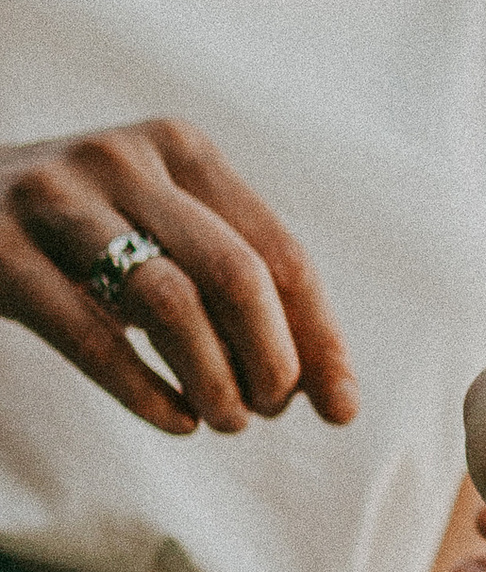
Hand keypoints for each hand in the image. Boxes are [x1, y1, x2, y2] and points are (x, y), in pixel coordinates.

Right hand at [0, 120, 358, 435]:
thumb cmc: (69, 231)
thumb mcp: (150, 225)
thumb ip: (226, 279)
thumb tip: (320, 381)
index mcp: (179, 150)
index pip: (279, 252)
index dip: (318, 335)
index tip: (341, 405)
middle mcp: (123, 160)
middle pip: (236, 274)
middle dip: (271, 358)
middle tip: (273, 411)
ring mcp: (57, 200)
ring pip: (169, 301)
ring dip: (213, 377)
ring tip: (225, 422)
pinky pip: (91, 333)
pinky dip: (145, 391)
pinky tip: (174, 421)